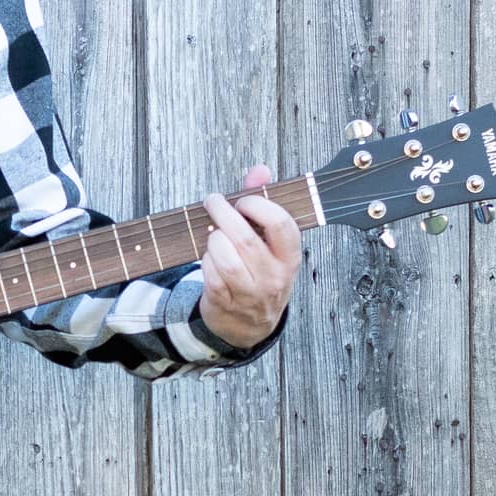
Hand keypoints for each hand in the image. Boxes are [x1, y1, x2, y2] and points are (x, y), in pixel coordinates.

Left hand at [198, 162, 300, 349]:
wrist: (250, 325)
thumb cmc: (261, 275)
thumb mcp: (270, 244)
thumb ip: (264, 204)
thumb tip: (260, 169)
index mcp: (290, 257)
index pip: (281, 224)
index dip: (258, 205)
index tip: (244, 201)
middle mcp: (273, 276)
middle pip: (245, 239)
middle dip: (223, 213)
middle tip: (213, 202)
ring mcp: (250, 293)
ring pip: (225, 258)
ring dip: (213, 239)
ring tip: (213, 234)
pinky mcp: (225, 303)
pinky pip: (210, 275)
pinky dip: (205, 261)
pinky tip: (209, 256)